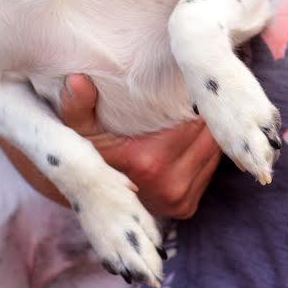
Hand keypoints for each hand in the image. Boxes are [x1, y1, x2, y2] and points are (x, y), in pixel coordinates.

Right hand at [60, 74, 221, 218]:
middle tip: (186, 94)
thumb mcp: (78, 125)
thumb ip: (77, 104)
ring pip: (212, 150)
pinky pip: (208, 168)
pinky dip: (202, 151)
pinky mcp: (185, 207)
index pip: (192, 120)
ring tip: (187, 112)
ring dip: (205, 132)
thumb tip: (76, 80)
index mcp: (149, 161)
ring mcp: (179, 200)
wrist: (92, 195)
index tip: (180, 83)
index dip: (189, 98)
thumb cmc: (88, 149)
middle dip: (200, 114)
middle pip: (207, 135)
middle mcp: (170, 185)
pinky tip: (185, 137)